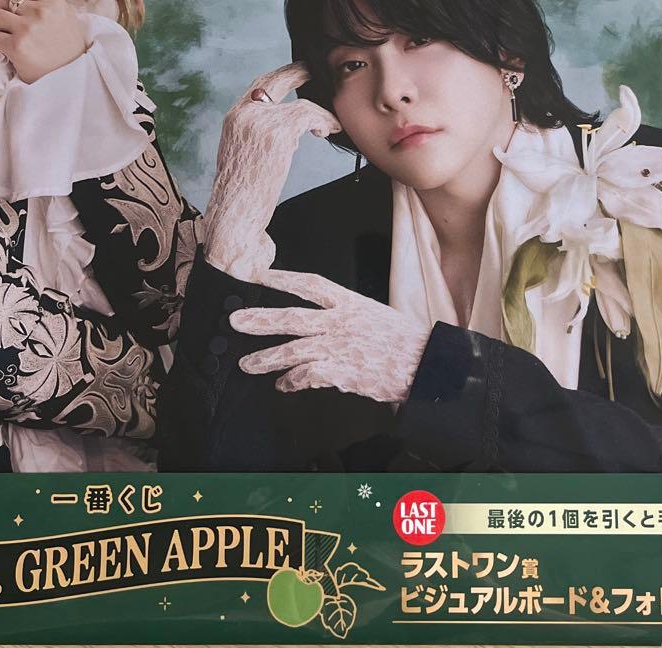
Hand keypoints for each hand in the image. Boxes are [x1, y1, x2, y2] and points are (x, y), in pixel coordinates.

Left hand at [0, 0, 87, 83]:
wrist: (73, 76)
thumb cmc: (67, 47)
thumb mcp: (63, 17)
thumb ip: (41, 2)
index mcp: (54, 2)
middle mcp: (41, 12)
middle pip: (3, 0)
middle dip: (3, 12)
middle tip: (15, 27)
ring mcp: (28, 29)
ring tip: (11, 37)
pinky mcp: (16, 46)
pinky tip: (11, 49)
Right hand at [202, 63, 340, 277]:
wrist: (234, 217)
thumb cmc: (242, 198)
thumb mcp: (245, 158)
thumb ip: (260, 138)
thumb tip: (292, 134)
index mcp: (234, 119)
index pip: (259, 86)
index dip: (281, 76)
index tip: (298, 74)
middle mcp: (244, 114)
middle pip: (276, 80)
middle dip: (300, 73)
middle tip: (317, 72)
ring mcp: (260, 121)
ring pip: (301, 103)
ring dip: (321, 113)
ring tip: (330, 124)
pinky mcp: (278, 133)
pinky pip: (310, 116)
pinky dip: (325, 121)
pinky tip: (329, 130)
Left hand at [230, 268, 430, 403]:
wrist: (425, 364)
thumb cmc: (403, 341)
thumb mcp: (374, 314)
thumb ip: (345, 316)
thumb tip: (323, 322)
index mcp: (350, 303)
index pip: (311, 284)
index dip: (284, 279)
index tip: (262, 276)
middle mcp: (340, 322)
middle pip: (292, 317)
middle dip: (260, 319)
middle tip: (236, 320)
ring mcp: (338, 348)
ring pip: (292, 351)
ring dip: (266, 358)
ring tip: (246, 364)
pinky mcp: (340, 373)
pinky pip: (306, 376)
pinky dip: (291, 381)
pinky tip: (283, 385)